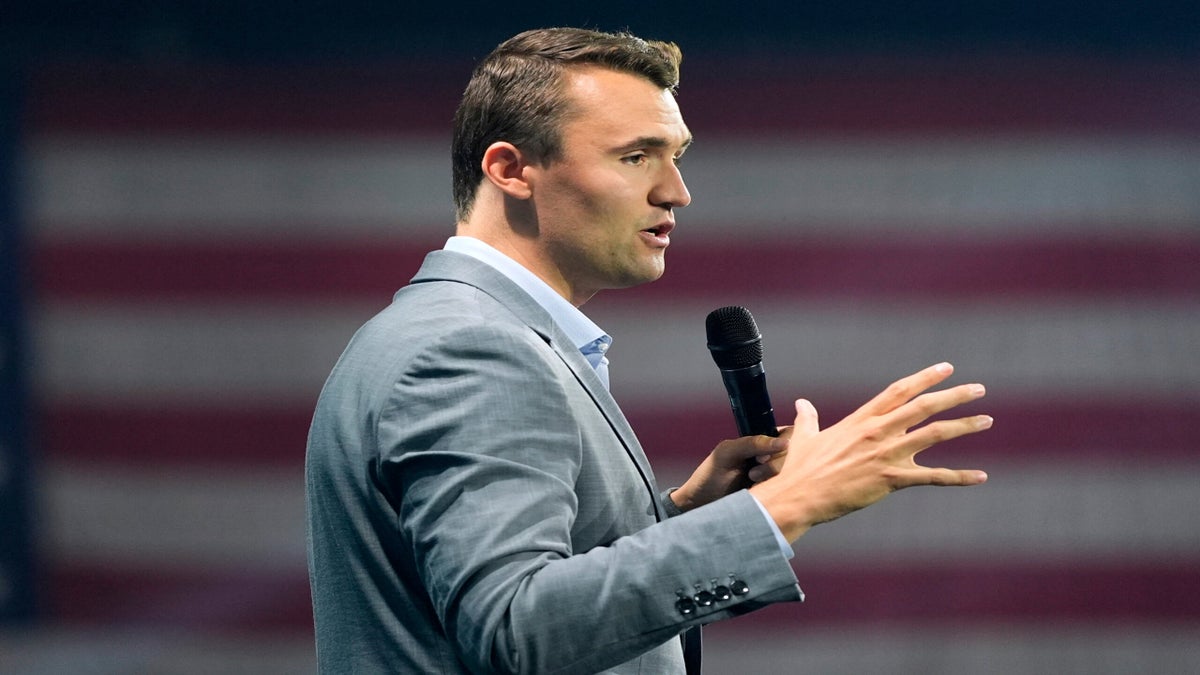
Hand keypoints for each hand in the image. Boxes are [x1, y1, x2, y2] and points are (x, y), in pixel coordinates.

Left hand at [669, 428, 791, 511]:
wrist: (703, 507)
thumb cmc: (710, 476)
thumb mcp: (728, 453)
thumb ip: (753, 443)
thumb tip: (785, 443)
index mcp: (762, 441)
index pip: (790, 435)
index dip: (782, 445)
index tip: (761, 458)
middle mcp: (773, 457)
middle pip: (795, 454)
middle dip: (775, 464)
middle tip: (753, 473)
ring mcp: (777, 477)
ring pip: (794, 473)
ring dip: (774, 478)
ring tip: (753, 482)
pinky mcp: (776, 494)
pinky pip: (789, 490)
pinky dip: (777, 492)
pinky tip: (760, 492)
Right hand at [749, 362, 990, 541]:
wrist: (799, 496)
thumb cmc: (799, 469)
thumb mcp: (804, 438)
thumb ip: (808, 418)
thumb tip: (802, 403)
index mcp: (861, 420)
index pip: (899, 390)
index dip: (925, 377)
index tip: (946, 368)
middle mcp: (878, 432)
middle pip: (923, 406)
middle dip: (954, 395)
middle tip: (979, 388)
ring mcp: (886, 455)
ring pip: (935, 434)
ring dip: (964, 425)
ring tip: (986, 420)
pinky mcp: (891, 480)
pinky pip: (933, 477)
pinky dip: (960, 477)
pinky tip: (981, 477)